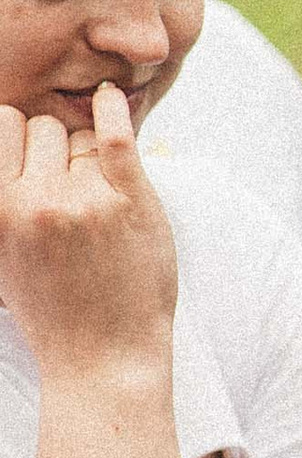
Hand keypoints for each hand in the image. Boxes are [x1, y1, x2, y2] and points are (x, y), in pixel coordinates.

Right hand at [0, 89, 177, 378]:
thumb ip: (2, 201)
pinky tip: (112, 100)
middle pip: (44, 127)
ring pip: (82, 136)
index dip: (20, 138)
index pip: (3, 125)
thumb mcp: (2, 255)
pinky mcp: (132, 202)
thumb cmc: (52, 310)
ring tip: (94, 200)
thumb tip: (6, 146)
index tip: (33, 159)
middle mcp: (37, 200)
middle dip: (55, 149)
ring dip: (88, 157)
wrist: (103, 358)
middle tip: (68, 190)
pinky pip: (118, 135)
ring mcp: (86, 199)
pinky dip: (114, 111)